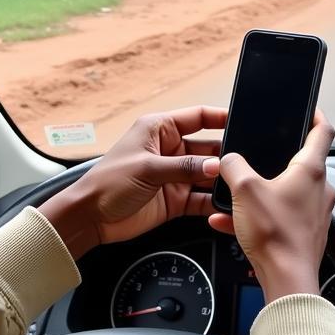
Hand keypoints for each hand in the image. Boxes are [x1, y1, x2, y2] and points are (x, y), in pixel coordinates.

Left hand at [39, 106, 226, 258]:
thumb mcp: (147, 168)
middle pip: (208, 147)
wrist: (91, 218)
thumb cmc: (107, 183)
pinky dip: (213, 202)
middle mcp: (170, 149)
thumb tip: (216, 166)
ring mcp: (174, 175)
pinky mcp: (176, 198)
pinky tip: (225, 205)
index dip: (221, 117)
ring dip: (221, 180)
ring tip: (238, 185)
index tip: (243, 120)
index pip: (198, 116)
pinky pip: (202, 198)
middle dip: (225, 155)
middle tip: (243, 163)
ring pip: (208, 174)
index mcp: (160, 129)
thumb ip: (184, 167)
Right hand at [208, 110, 334, 303]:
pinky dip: (260, 216)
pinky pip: (280, 216)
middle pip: (301, 163)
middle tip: (256, 158)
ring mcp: (315, 213)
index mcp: (311, 170)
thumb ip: (233, 167)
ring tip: (237, 200)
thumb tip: (228, 159)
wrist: (287, 280)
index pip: (323, 131)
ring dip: (261, 193)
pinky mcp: (306, 233)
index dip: (315, 115)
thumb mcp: (244, 190)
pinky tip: (233, 224)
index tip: (307, 108)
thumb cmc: (276, 236)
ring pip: (287, 192)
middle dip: (275, 160)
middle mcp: (320, 189)